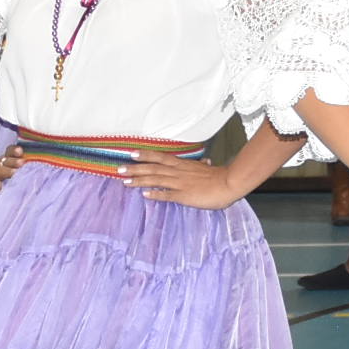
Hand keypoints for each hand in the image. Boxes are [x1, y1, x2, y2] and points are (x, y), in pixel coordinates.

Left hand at [121, 153, 243, 209]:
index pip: (160, 157)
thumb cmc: (219, 177)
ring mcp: (180, 183)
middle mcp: (178, 172)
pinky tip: (145, 195)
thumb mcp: (208, 168)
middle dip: (135, 168)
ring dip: (140, 180)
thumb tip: (204, 161)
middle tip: (119, 168)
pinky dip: (156, 194)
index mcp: (182, 165)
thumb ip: (202, 166)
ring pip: (156, 179)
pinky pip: (167, 194)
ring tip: (125, 181)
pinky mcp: (184, 195)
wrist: (229, 183)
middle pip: (153, 167)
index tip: (131, 153)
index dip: (145, 155)